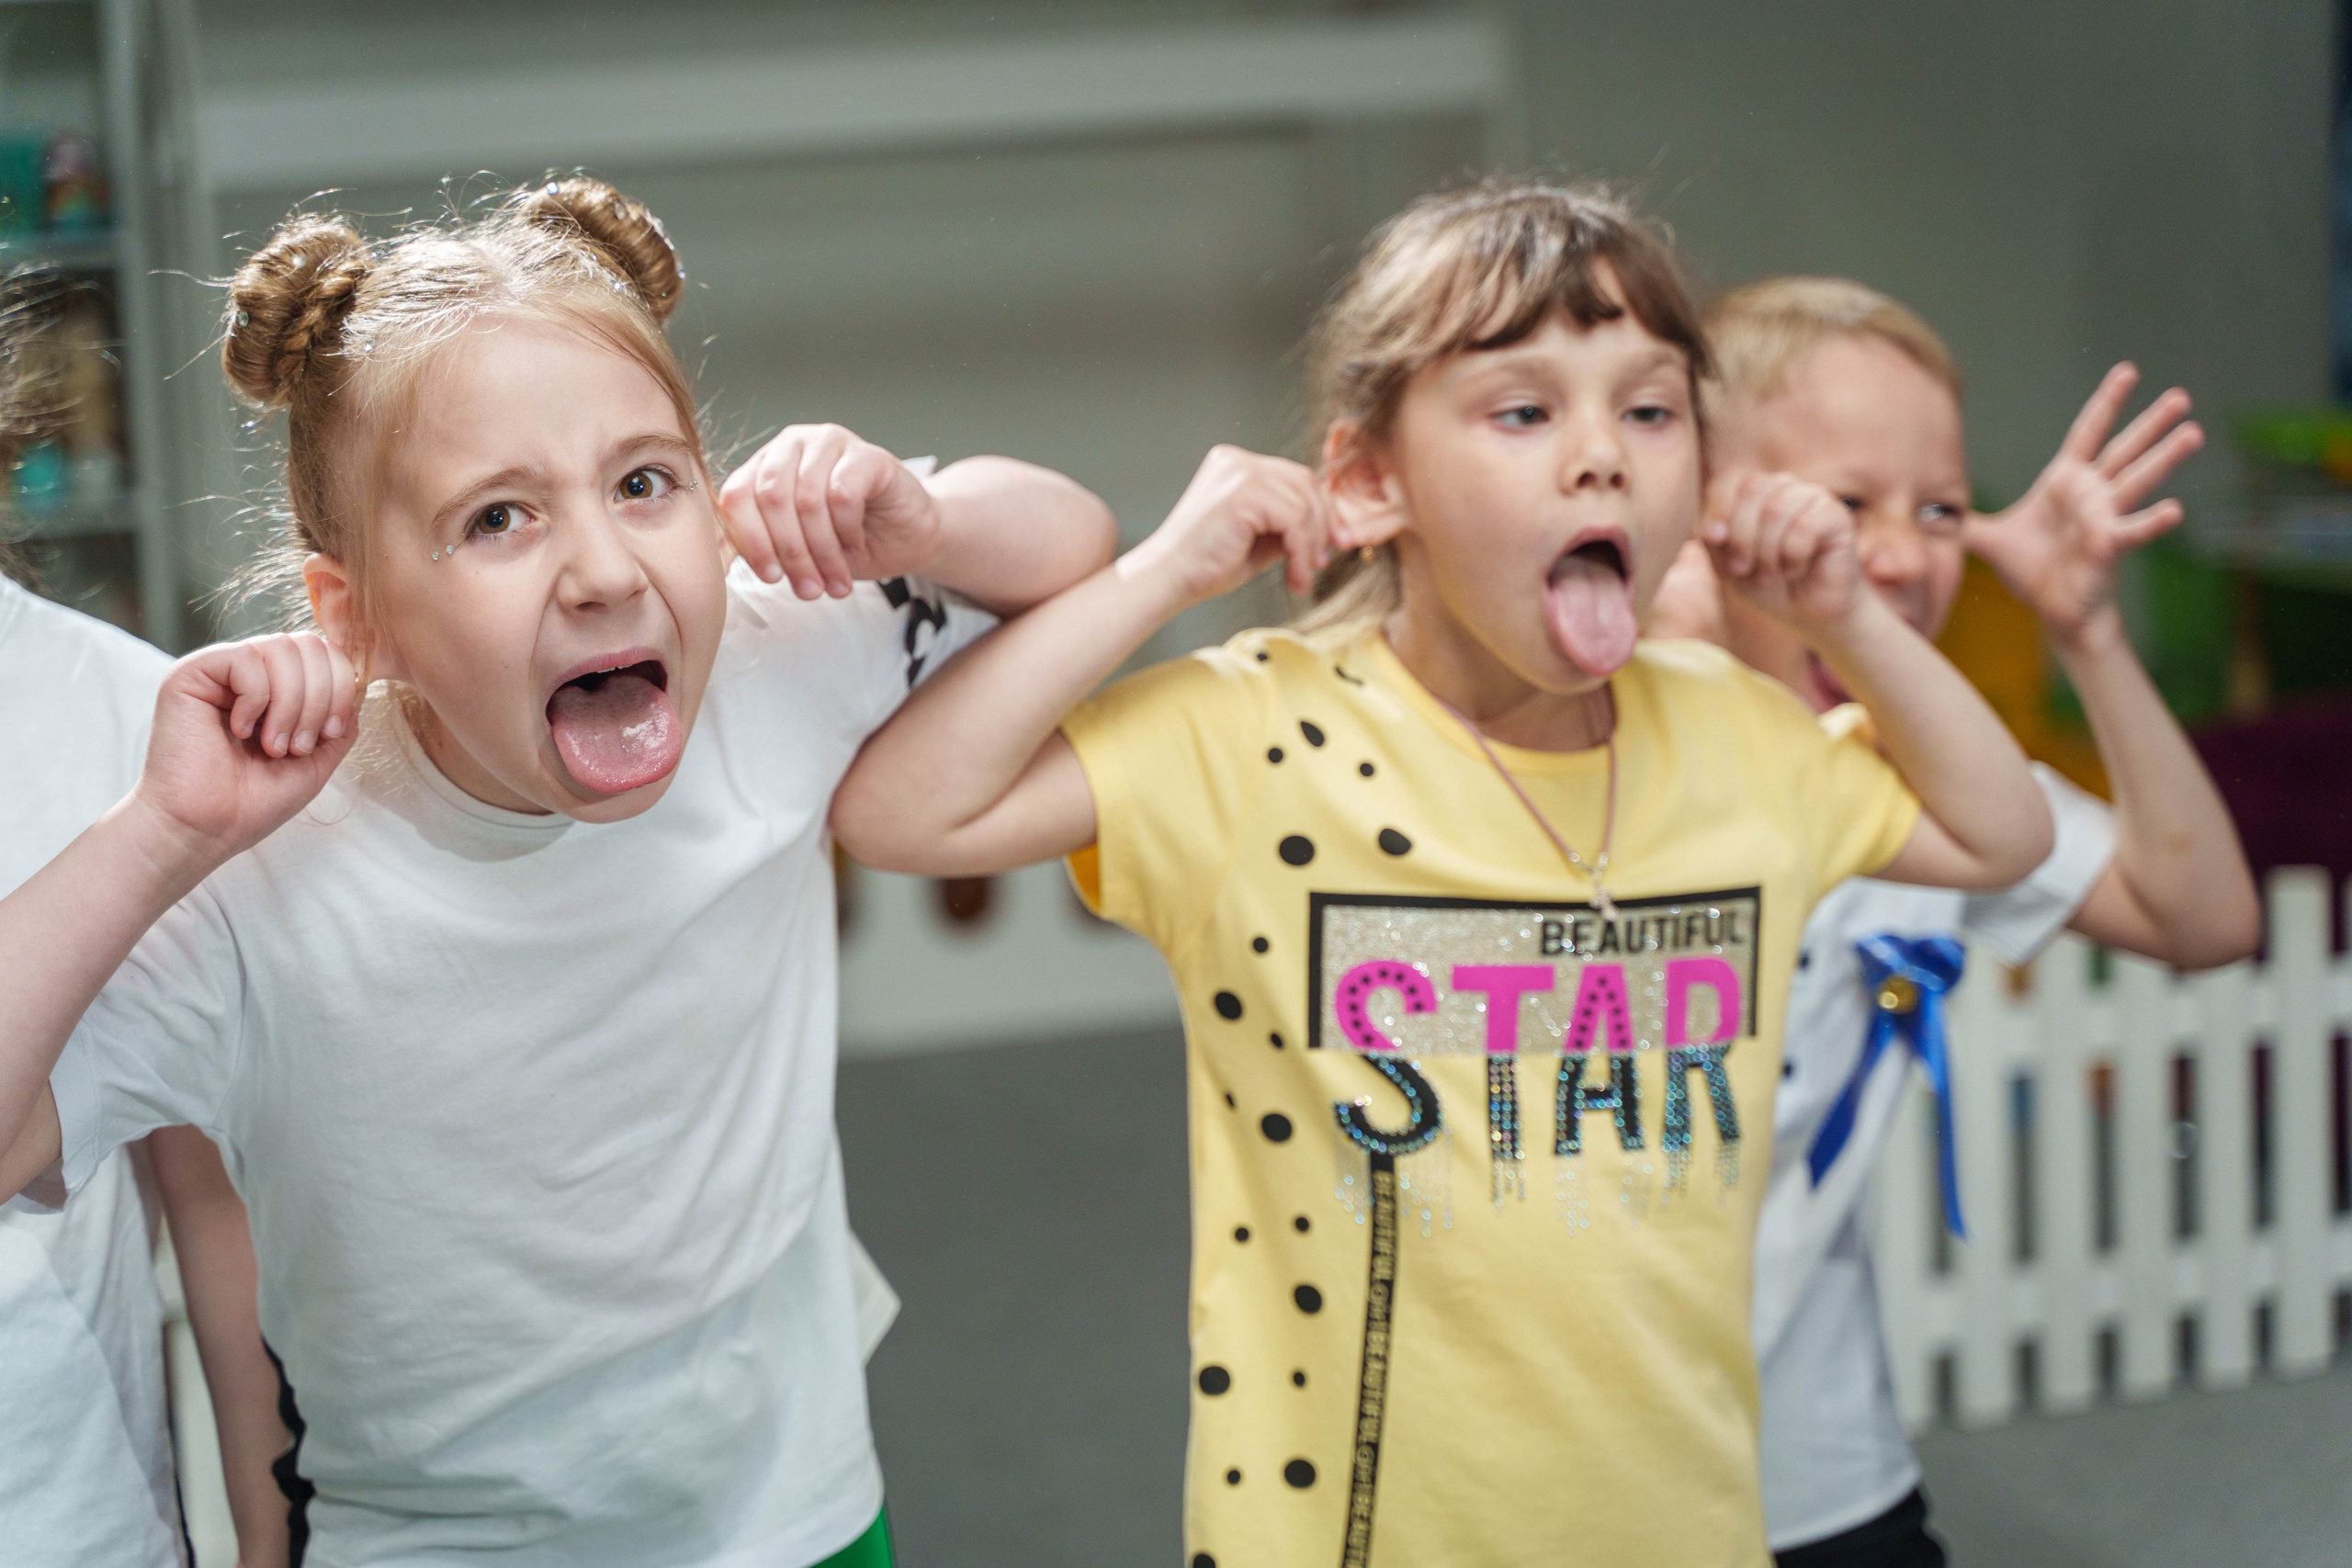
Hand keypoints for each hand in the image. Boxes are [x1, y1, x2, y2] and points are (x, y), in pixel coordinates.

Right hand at [132, 634, 357, 871]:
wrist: (203, 829)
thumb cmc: (253, 801)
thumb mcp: (317, 759)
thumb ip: (340, 720)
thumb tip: (358, 688)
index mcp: (277, 688)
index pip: (326, 653)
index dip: (342, 687)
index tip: (331, 734)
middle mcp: (248, 672)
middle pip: (309, 645)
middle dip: (319, 698)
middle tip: (299, 746)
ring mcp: (219, 670)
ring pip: (281, 649)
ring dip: (291, 704)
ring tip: (273, 746)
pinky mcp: (190, 673)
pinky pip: (246, 658)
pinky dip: (257, 699)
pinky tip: (240, 730)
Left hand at [718, 424, 942, 598]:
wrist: (908, 536)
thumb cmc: (849, 540)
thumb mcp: (796, 545)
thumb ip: (761, 542)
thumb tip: (719, 560)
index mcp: (767, 463)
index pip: (737, 495)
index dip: (750, 540)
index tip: (770, 577)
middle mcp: (794, 444)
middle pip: (771, 498)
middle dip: (789, 552)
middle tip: (808, 589)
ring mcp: (831, 442)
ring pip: (807, 500)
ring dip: (821, 552)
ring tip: (834, 581)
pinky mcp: (868, 454)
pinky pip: (843, 495)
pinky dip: (846, 531)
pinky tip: (855, 545)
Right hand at [1123, 445, 1333, 607]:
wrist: (1169, 579)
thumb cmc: (1205, 565)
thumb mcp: (1259, 539)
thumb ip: (1288, 524)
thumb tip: (1329, 528)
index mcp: (1236, 465)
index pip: (1294, 477)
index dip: (1322, 510)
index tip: (1333, 542)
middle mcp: (1237, 460)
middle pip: (1304, 483)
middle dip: (1324, 524)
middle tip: (1323, 561)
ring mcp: (1240, 471)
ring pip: (1304, 504)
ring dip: (1311, 546)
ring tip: (1302, 576)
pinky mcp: (1244, 491)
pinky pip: (1295, 519)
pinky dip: (1301, 552)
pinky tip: (1294, 576)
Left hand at [1701, 471, 1862, 631]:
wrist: (1808, 611)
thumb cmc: (1767, 585)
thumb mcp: (1728, 567)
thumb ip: (1714, 543)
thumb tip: (1711, 530)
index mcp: (1754, 491)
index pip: (1730, 478)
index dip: (1718, 508)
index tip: (1714, 541)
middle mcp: (1783, 486)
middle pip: (1751, 490)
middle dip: (1740, 537)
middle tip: (1742, 571)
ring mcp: (1811, 497)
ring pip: (1776, 510)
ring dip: (1765, 553)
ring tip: (1769, 576)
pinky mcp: (1835, 515)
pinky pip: (1804, 527)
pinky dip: (1792, 557)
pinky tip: (1796, 570)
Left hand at [1965, 363, 2202, 648]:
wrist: (2052, 609)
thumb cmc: (2031, 570)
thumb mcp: (1988, 538)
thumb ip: (1963, 518)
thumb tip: (1926, 507)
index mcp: (2065, 481)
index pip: (2088, 432)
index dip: (2106, 403)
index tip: (2128, 371)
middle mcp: (2091, 493)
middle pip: (2124, 449)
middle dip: (2151, 423)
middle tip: (2180, 396)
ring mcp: (2104, 517)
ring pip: (2138, 480)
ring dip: (2165, 457)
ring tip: (2193, 432)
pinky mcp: (2109, 546)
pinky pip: (2133, 530)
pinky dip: (2152, 521)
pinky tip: (2174, 510)